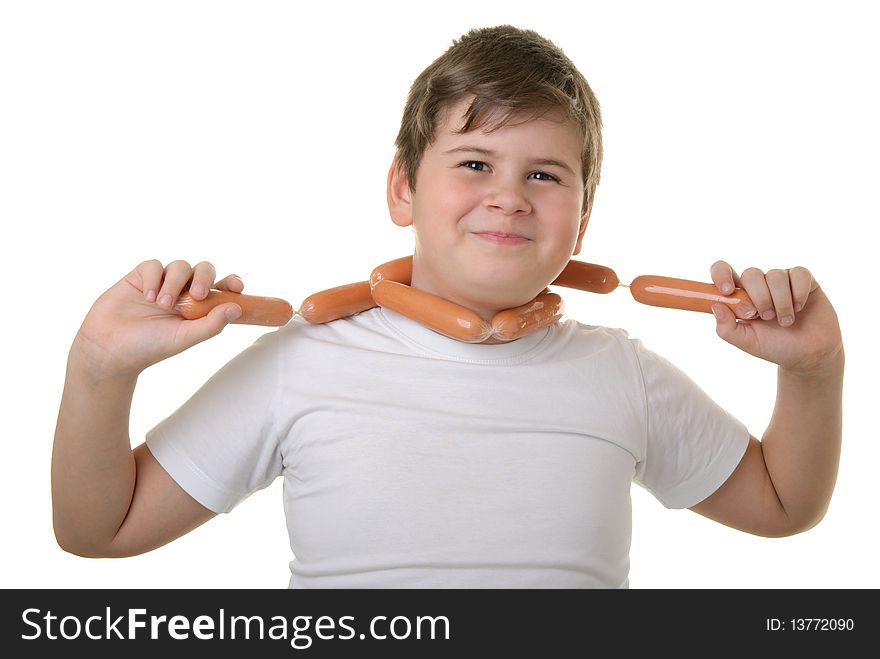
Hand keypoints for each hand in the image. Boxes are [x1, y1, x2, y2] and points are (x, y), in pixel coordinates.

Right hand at [73, 259, 243, 379]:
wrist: (109, 348)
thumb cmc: (149, 347)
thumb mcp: (184, 338)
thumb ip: (211, 324)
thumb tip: (237, 308)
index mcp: (198, 308)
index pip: (221, 289)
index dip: (231, 283)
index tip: (237, 286)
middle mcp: (183, 293)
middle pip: (204, 270)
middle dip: (204, 277)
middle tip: (197, 294)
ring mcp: (162, 283)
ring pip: (180, 266)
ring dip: (174, 283)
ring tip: (161, 304)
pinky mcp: (141, 277)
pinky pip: (155, 265)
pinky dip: (155, 278)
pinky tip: (148, 296)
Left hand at [709, 262, 842, 373]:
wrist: (811, 354)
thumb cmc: (777, 347)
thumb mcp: (748, 342)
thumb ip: (727, 329)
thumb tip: (716, 306)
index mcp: (740, 297)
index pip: (723, 272)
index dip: (721, 275)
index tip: (727, 291)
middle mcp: (759, 285)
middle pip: (751, 273)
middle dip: (759, 297)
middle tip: (767, 317)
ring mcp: (782, 281)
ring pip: (775, 275)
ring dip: (781, 301)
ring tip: (785, 321)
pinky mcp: (804, 280)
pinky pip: (799, 274)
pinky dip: (799, 293)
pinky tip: (799, 308)